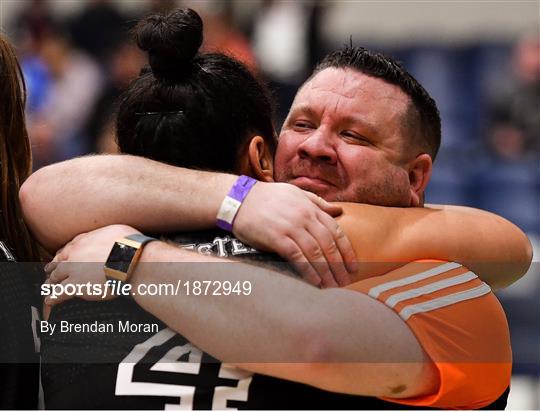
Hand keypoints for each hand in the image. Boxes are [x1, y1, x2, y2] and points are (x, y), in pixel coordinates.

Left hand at [44, 225, 140, 305]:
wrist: (130, 261)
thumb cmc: (130, 246)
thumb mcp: (119, 231)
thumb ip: (108, 234)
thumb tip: (114, 236)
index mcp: (85, 240)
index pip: (70, 247)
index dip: (64, 253)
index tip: (62, 256)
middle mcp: (75, 253)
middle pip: (59, 261)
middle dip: (53, 266)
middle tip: (49, 270)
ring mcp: (73, 270)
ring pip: (56, 276)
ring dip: (50, 281)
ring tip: (47, 286)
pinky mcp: (75, 286)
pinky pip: (59, 293)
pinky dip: (53, 298)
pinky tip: (49, 301)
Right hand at [233, 182, 356, 287]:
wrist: (239, 200)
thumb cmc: (267, 197)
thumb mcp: (295, 193)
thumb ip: (317, 202)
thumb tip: (338, 211)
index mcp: (310, 207)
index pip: (336, 230)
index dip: (347, 250)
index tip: (353, 266)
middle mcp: (304, 217)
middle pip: (328, 244)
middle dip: (339, 266)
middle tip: (345, 282)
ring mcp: (290, 227)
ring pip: (315, 253)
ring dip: (326, 272)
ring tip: (332, 286)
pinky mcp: (276, 238)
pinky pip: (297, 257)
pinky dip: (308, 271)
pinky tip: (315, 282)